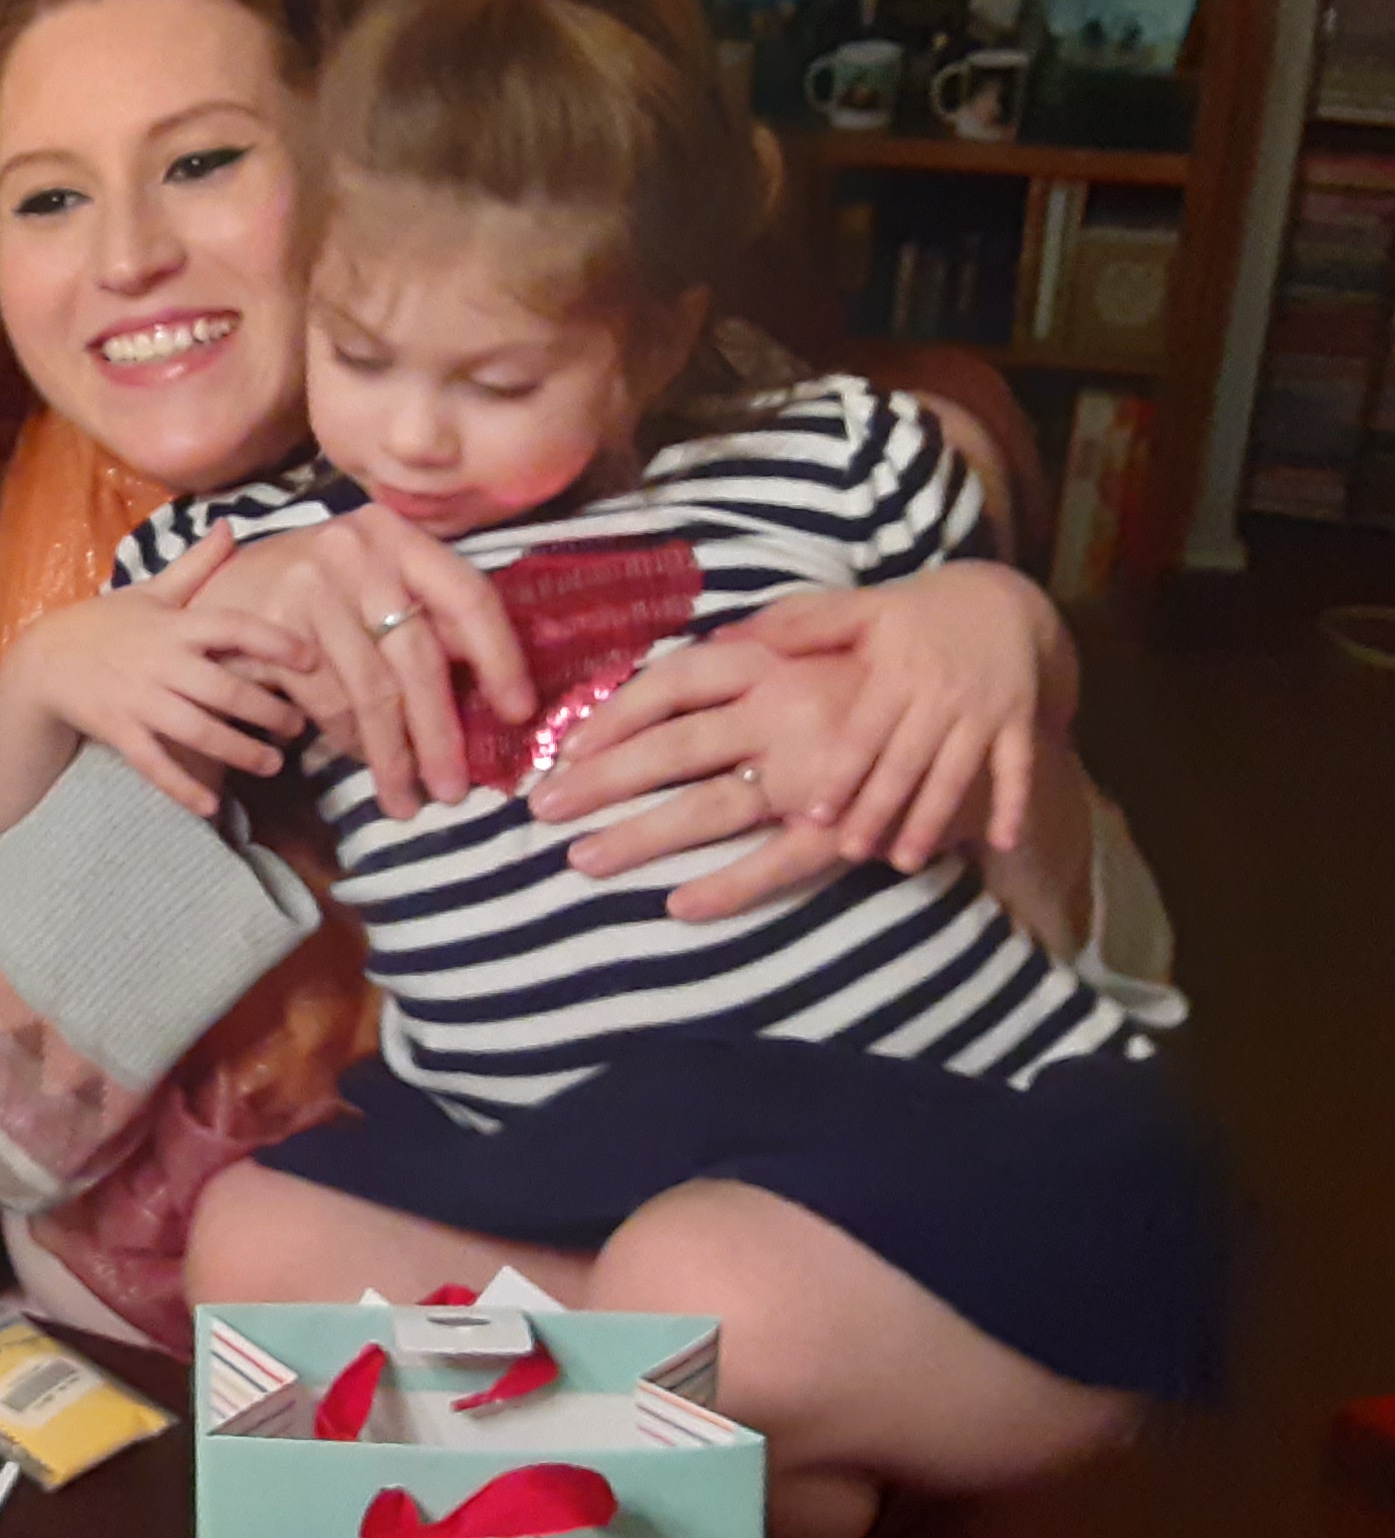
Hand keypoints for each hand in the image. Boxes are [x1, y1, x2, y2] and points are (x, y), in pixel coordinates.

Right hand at [0, 527, 317, 818]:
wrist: (45, 659)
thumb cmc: (107, 623)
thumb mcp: (151, 591)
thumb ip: (196, 565)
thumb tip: (230, 524)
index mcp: (174, 625)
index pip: (232, 627)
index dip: (274, 641)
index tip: (310, 658)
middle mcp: (160, 662)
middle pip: (223, 689)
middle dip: (267, 710)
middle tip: (300, 727)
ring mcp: (138, 700)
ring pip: (197, 731)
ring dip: (238, 751)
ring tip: (272, 764)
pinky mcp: (119, 731)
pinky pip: (155, 764)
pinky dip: (182, 787)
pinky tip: (212, 807)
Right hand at [187, 506, 534, 817]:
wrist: (225, 582)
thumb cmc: (322, 588)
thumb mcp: (379, 580)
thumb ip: (428, 617)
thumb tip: (492, 699)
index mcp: (399, 534)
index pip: (467, 596)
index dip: (500, 658)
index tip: (518, 713)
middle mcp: (356, 551)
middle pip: (416, 655)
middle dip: (439, 732)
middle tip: (453, 790)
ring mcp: (309, 585)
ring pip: (369, 688)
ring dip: (392, 754)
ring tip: (406, 798)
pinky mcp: (270, 624)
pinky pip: (324, 698)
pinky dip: (346, 738)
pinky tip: (361, 759)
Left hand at [533, 565, 1068, 918]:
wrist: (995, 687)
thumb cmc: (892, 658)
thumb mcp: (829, 630)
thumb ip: (764, 637)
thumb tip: (702, 643)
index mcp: (776, 663)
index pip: (672, 685)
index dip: (612, 718)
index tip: (562, 748)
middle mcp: (791, 714)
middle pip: (675, 751)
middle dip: (601, 782)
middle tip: (542, 809)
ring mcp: (823, 773)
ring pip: (715, 810)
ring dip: (645, 839)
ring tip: (585, 862)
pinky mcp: (856, 824)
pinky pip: (784, 863)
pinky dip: (732, 887)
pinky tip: (679, 908)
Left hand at [714, 566, 1067, 866]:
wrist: (999, 598)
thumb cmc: (910, 613)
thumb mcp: (856, 609)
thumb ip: (794, 627)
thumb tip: (722, 639)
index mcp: (894, 669)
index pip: (861, 731)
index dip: (839, 774)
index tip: (812, 816)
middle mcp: (939, 693)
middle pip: (905, 761)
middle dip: (879, 809)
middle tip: (851, 851)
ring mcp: (982, 710)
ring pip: (956, 772)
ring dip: (933, 818)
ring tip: (904, 861)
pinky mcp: (1018, 720)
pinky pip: (1017, 767)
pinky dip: (1014, 803)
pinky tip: (1002, 842)